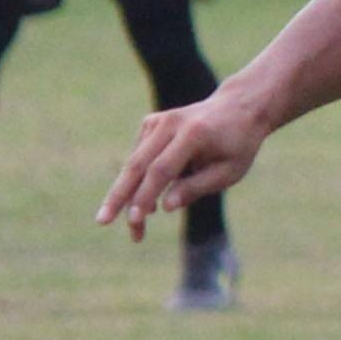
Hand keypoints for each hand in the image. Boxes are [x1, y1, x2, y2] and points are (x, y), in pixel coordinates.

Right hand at [100, 89, 272, 236]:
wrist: (239, 107)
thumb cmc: (238, 145)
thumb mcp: (229, 171)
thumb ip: (197, 187)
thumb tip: (164, 207)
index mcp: (193, 134)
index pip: (161, 170)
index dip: (145, 195)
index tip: (134, 219)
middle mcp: (170, 124)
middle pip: (137, 164)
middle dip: (118, 196)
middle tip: (101, 221)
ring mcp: (157, 121)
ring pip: (135, 164)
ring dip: (129, 197)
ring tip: (137, 232)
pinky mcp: (150, 123)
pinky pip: (141, 158)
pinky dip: (142, 182)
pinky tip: (154, 200)